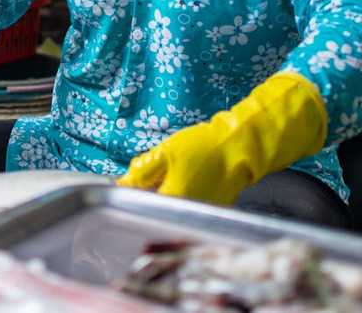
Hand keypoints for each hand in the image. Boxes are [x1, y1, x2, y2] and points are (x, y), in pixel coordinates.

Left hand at [119, 73, 326, 205]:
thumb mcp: (165, 153)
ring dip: (166, 191)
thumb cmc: (203, 147)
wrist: (240, 146)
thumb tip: (122, 184)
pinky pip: (188, 204)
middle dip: (149, 191)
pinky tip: (188, 176)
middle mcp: (185, 215)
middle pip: (155, 207)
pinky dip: (184, 192)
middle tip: (154, 171)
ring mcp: (199, 213)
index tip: (131, 179)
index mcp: (170, 202)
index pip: (138, 205)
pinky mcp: (211, 209)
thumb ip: (142, 171)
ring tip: (175, 170)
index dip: (131, 191)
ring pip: (172, 205)